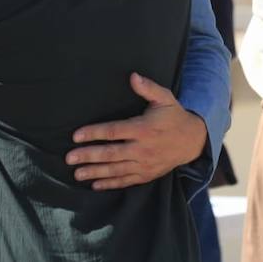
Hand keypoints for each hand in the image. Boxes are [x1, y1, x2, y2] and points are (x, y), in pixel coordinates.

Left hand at [66, 73, 207, 189]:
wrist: (193, 141)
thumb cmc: (174, 116)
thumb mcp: (165, 98)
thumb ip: (148, 88)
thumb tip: (133, 76)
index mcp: (143, 128)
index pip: (114, 131)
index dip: (94, 133)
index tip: (76, 136)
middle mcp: (142, 148)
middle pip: (111, 153)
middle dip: (89, 156)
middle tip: (69, 158)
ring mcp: (144, 164)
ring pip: (116, 169)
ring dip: (95, 172)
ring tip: (77, 173)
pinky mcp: (147, 174)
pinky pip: (126, 180)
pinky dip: (110, 184)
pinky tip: (95, 185)